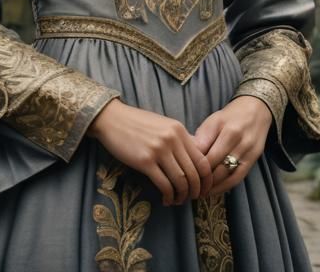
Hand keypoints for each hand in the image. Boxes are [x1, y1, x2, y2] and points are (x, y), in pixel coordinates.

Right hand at [86, 98, 213, 205]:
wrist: (112, 118)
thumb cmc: (137, 123)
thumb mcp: (163, 125)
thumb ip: (180, 139)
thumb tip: (196, 157)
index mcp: (179, 130)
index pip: (202, 159)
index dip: (206, 179)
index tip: (204, 189)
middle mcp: (172, 139)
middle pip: (194, 173)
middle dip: (196, 191)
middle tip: (192, 199)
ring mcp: (159, 150)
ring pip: (181, 181)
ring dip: (182, 196)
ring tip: (177, 200)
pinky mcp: (145, 161)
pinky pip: (164, 184)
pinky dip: (168, 196)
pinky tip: (166, 199)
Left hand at [192, 95, 272, 198]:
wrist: (255, 110)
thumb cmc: (230, 116)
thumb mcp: (213, 121)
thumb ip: (201, 138)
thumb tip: (186, 157)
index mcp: (225, 129)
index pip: (205, 153)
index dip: (192, 166)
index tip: (181, 174)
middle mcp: (237, 140)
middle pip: (214, 166)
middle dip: (200, 178)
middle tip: (187, 186)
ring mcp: (247, 152)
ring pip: (225, 175)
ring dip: (210, 186)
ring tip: (197, 192)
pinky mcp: (253, 160)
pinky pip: (237, 179)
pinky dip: (223, 187)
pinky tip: (213, 191)